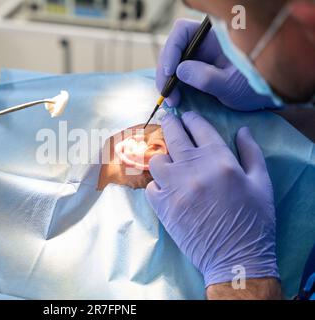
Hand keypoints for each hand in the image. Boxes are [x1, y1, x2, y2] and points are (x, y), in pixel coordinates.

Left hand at [146, 112, 278, 286]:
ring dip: (162, 156)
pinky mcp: (162, 207)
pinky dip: (157, 184)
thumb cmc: (253, 220)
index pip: (199, 128)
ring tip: (169, 160)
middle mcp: (192, 169)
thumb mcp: (261, 183)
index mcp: (219, 160)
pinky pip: (151, 186)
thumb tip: (242, 130)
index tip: (187, 115)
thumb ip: (251, 152)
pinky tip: (165, 186)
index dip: (191, 118)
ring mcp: (174, 188)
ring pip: (156, 160)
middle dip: (170, 124)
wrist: (235, 257)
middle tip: (169, 121)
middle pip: (173, 136)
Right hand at [156, 19, 276, 110]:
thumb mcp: (232, 85)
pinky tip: (176, 98)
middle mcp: (203, 43)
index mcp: (214, 36)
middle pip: (173, 48)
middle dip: (166, 71)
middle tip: (167, 94)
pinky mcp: (196, 70)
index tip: (170, 73)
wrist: (266, 96)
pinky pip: (178, 74)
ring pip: (173, 62)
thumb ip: (206, 78)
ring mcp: (199, 56)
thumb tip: (180, 71)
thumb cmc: (256, 87)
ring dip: (168, 81)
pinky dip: (174, 86)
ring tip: (172, 100)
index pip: (182, 32)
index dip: (171, 50)